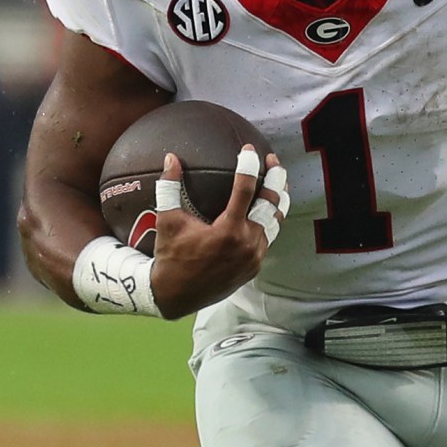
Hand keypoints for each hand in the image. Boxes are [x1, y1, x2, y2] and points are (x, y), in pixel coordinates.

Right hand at [148, 146, 289, 318]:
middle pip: (271, 203)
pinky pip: (268, 238)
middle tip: (273, 160)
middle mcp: (246, 243)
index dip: (249, 166)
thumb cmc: (170, 256)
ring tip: (278, 182)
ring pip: (275, 222)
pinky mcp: (254, 266)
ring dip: (278, 200)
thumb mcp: (168, 221)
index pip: (246, 189)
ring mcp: (253, 256)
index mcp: (227, 231)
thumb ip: (169, 187)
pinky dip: (269, 221)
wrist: (176, 295)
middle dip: (275, 178)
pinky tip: (266, 210)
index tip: (248, 150)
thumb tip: (170, 158)